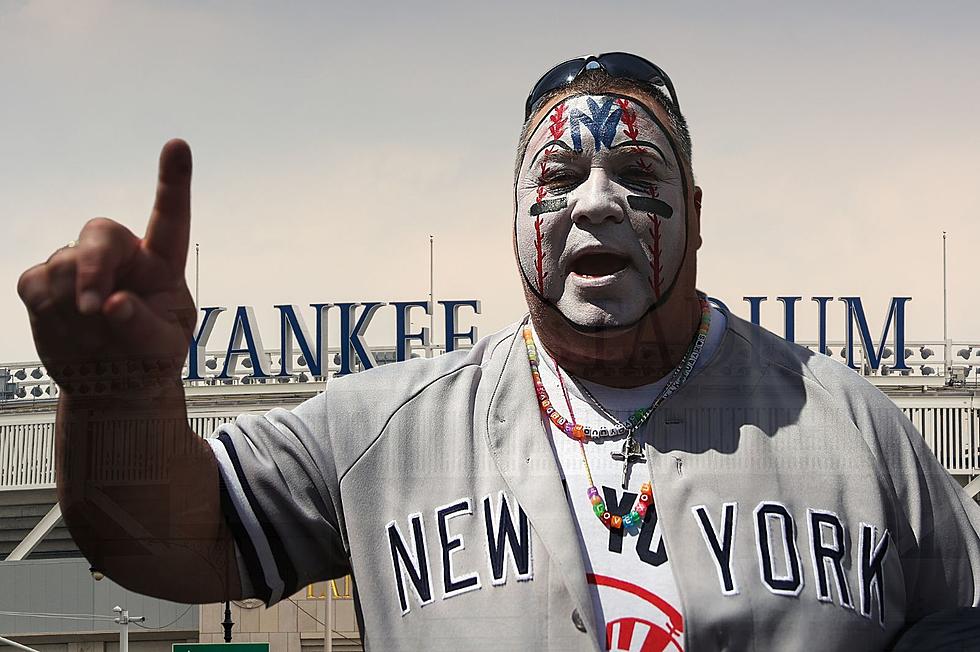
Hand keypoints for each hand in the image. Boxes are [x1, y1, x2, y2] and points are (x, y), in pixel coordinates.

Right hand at [17, 140, 196, 389]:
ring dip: (71, 302)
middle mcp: (123, 257)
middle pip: (100, 233)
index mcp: (162, 264)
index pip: (169, 218)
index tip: (178, 145)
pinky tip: (66, 329)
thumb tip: (114, 303)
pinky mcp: (45, 282)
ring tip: (92, 334)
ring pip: (63, 261)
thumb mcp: (162, 350)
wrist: (112, 386)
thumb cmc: (149, 359)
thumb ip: (142, 326)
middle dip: (92, 266)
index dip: (173, 182)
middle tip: (93, 307)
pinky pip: (34, 282)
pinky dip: (47, 309)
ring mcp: (80, 266)